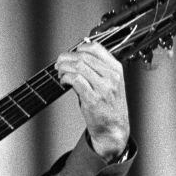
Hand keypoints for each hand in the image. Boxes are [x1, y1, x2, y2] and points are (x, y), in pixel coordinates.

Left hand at [55, 41, 129, 160]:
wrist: (113, 128)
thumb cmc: (109, 106)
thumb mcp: (109, 83)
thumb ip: (96, 70)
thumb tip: (74, 59)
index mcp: (116, 69)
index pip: (96, 48)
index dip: (79, 48)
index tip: (71, 53)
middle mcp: (111, 76)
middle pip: (84, 57)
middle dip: (66, 58)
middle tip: (59, 63)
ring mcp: (103, 88)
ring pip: (78, 67)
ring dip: (64, 68)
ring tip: (60, 73)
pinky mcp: (93, 99)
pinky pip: (75, 80)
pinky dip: (65, 78)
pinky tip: (63, 82)